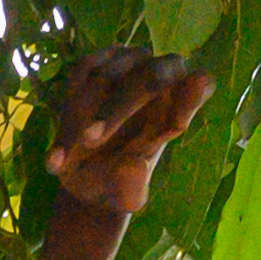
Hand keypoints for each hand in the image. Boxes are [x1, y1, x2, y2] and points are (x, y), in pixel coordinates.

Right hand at [41, 45, 214, 219]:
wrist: (82, 176)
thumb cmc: (115, 184)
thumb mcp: (125, 197)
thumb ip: (134, 187)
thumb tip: (135, 166)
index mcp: (178, 110)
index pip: (201, 88)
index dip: (192, 96)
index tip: (177, 121)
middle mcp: (160, 79)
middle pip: (154, 76)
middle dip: (119, 107)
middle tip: (90, 140)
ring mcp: (130, 65)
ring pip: (111, 74)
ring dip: (84, 112)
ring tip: (64, 160)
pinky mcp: (98, 62)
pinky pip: (84, 70)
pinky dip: (67, 105)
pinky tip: (59, 140)